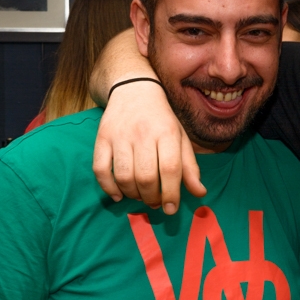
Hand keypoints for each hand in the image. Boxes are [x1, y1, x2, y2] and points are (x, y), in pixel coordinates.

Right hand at [92, 80, 205, 212]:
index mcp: (167, 133)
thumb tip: (200, 193)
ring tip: (140, 196)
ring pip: (123, 176)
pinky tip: (118, 195)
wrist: (134, 89)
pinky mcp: (102, 138)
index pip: (170, 169)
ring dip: (132, 194)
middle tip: (155, 202)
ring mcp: (120, 136)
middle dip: (151, 197)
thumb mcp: (180, 138)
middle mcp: (143, 134)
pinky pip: (100, 169)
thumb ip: (189, 167)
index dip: (171, 193)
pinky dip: (108, 187)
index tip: (171, 209)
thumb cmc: (162, 120)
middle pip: (146, 176)